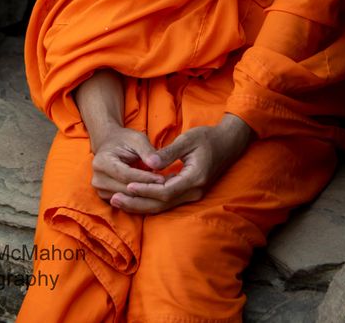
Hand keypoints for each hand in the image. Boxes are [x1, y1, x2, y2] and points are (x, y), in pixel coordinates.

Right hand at [90, 124, 166, 202]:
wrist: (110, 144)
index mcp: (102, 162)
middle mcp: (97, 178)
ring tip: (163, 189)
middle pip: (126, 189)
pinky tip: (152, 192)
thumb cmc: (126, 140)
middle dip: (147, 188)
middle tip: (167, 185)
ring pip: (127, 198)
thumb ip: (147, 151)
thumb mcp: (137, 139)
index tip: (163, 178)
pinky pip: (125, 201)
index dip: (146, 178)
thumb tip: (157, 164)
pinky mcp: (105, 196)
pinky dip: (140, 198)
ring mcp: (100, 189)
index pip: (127, 175)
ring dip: (145, 195)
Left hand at [109, 114, 252, 214]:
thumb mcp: (188, 139)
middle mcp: (194, 192)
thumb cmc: (208, 137)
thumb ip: (169, 153)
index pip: (165, 191)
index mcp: (195, 178)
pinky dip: (150, 201)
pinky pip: (167, 202)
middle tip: (114, 200)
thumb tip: (150, 163)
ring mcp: (193, 194)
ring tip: (119, 202)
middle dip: (137, 203)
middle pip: (162, 204)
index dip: (146, 190)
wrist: (229, 143)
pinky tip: (134, 199)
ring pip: (163, 206)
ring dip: (141, 205)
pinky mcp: (190, 193)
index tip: (127, 186)